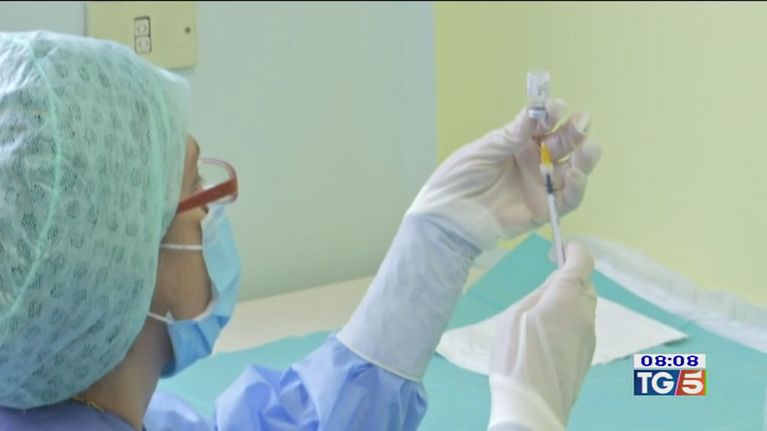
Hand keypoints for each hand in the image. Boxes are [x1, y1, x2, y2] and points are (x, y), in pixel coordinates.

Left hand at [406, 101, 600, 250]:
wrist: (447, 215)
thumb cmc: (460, 178)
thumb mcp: (484, 150)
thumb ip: (513, 134)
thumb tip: (536, 110)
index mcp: (521, 143)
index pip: (546, 124)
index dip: (555, 114)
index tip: (557, 108)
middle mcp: (536, 161)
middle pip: (567, 144)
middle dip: (577, 132)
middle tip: (581, 124)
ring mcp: (542, 186)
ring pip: (574, 170)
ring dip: (585, 158)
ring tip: (587, 148)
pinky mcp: (544, 210)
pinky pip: (568, 199)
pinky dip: (577, 187)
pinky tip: (575, 174)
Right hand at [487, 242, 596, 430]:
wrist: (533, 406)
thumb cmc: (517, 356)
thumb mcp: (514, 316)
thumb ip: (537, 295)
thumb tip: (553, 285)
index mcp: (567, 297)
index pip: (582, 262)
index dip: (572, 250)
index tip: (559, 249)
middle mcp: (585, 314)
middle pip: (585, 285)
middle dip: (570, 277)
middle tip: (544, 284)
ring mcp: (589, 338)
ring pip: (584, 307)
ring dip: (568, 301)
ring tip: (540, 313)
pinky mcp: (587, 357)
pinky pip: (581, 328)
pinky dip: (568, 321)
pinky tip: (546, 337)